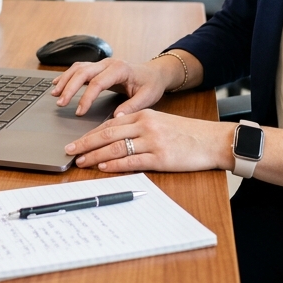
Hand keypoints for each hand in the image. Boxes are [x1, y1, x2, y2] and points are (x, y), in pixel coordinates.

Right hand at [50, 58, 167, 116]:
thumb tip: (116, 117)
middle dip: (69, 87)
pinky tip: (57, 84)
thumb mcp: (147, 97)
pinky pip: (79, 69)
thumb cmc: (151, 84)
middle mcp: (108, 63)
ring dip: (65, 80)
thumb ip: (132, 106)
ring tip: (54, 94)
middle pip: (83, 72)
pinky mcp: (98, 67)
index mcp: (120, 69)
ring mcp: (102, 64)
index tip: (79, 112)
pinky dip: (67, 76)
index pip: (97, 82)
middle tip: (60, 103)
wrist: (154, 73)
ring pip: (78, 68)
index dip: (86, 97)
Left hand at [66, 109, 233, 173]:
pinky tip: (103, 167)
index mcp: (144, 115)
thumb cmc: (188, 134)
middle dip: (85, 143)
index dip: (90, 133)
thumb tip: (115, 138)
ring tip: (81, 161)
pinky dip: (115, 164)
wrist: (212, 140)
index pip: (110, 124)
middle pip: (107, 134)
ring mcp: (152, 141)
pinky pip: (132, 161)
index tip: (77, 140)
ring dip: (95, 155)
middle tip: (69, 150)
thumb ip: (139, 127)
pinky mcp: (160, 157)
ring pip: (116, 147)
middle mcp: (145, 125)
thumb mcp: (161, 123)